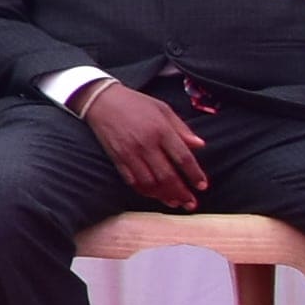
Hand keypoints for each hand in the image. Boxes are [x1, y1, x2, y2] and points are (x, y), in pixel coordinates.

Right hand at [76, 80, 212, 208]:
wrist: (101, 100)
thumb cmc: (135, 103)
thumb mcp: (163, 109)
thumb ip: (182, 129)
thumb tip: (199, 145)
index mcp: (161, 130)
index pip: (183, 157)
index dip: (195, 174)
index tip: (202, 186)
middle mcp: (146, 144)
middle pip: (167, 176)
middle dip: (181, 192)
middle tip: (191, 203)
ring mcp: (130, 153)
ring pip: (150, 183)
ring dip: (164, 196)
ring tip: (175, 202)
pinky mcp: (117, 158)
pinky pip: (132, 180)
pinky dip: (145, 191)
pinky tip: (154, 195)